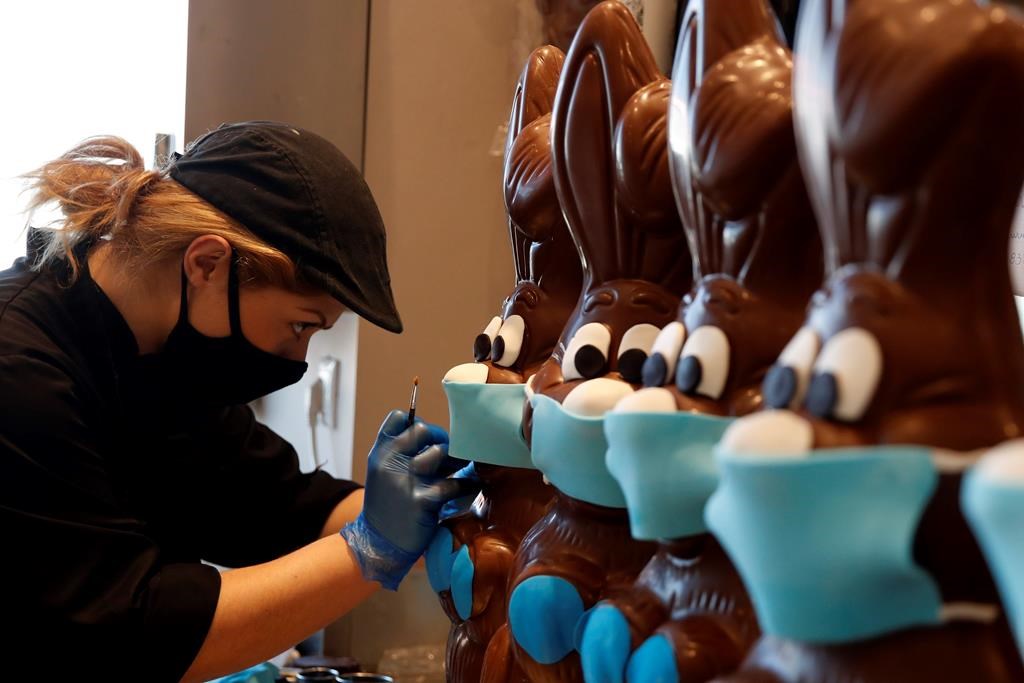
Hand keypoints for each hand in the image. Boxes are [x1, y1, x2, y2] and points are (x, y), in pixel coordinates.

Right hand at [341, 410, 479, 588]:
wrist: (378, 545)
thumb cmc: (388, 505)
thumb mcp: (384, 474)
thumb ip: (402, 453)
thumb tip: (438, 436)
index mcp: (380, 453)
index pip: (397, 418)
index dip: (417, 422)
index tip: (428, 438)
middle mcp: (389, 463)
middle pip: (423, 430)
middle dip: (441, 438)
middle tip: (449, 455)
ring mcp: (404, 482)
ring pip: (440, 452)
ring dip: (456, 461)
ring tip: (460, 470)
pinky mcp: (421, 502)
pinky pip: (453, 484)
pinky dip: (467, 485)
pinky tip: (470, 487)